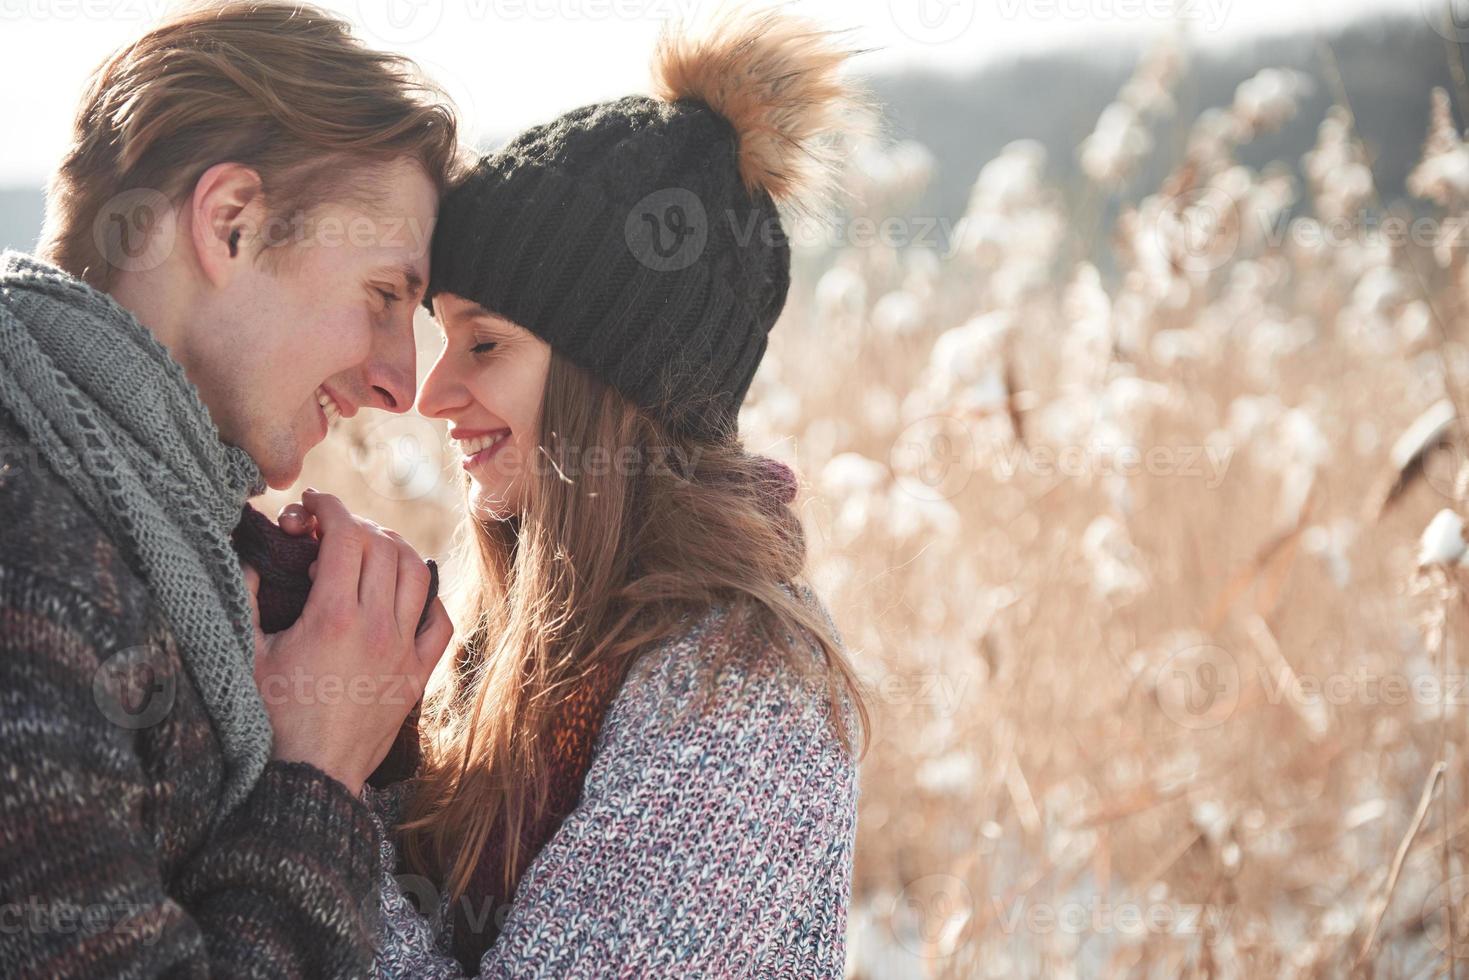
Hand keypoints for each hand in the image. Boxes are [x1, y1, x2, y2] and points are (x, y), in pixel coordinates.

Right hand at [245, 490, 451, 795]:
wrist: (310, 779)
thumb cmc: (271, 720)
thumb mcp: (248, 654)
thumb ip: (248, 597)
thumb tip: (249, 555)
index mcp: (333, 617)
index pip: (344, 537)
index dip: (329, 509)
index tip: (312, 503)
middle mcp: (377, 627)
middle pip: (382, 547)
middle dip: (356, 525)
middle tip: (330, 529)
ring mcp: (403, 651)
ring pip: (417, 575)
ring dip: (394, 550)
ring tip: (369, 547)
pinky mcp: (417, 675)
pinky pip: (439, 622)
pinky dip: (427, 596)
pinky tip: (406, 592)